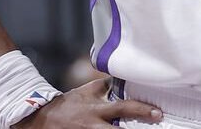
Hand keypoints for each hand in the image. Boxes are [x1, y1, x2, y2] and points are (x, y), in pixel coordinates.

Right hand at [13, 78, 163, 128]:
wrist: (43, 119)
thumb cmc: (69, 104)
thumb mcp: (87, 91)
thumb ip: (106, 85)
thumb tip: (124, 76)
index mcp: (97, 109)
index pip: (123, 108)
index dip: (141, 110)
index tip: (157, 113)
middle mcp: (95, 125)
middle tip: (156, 124)